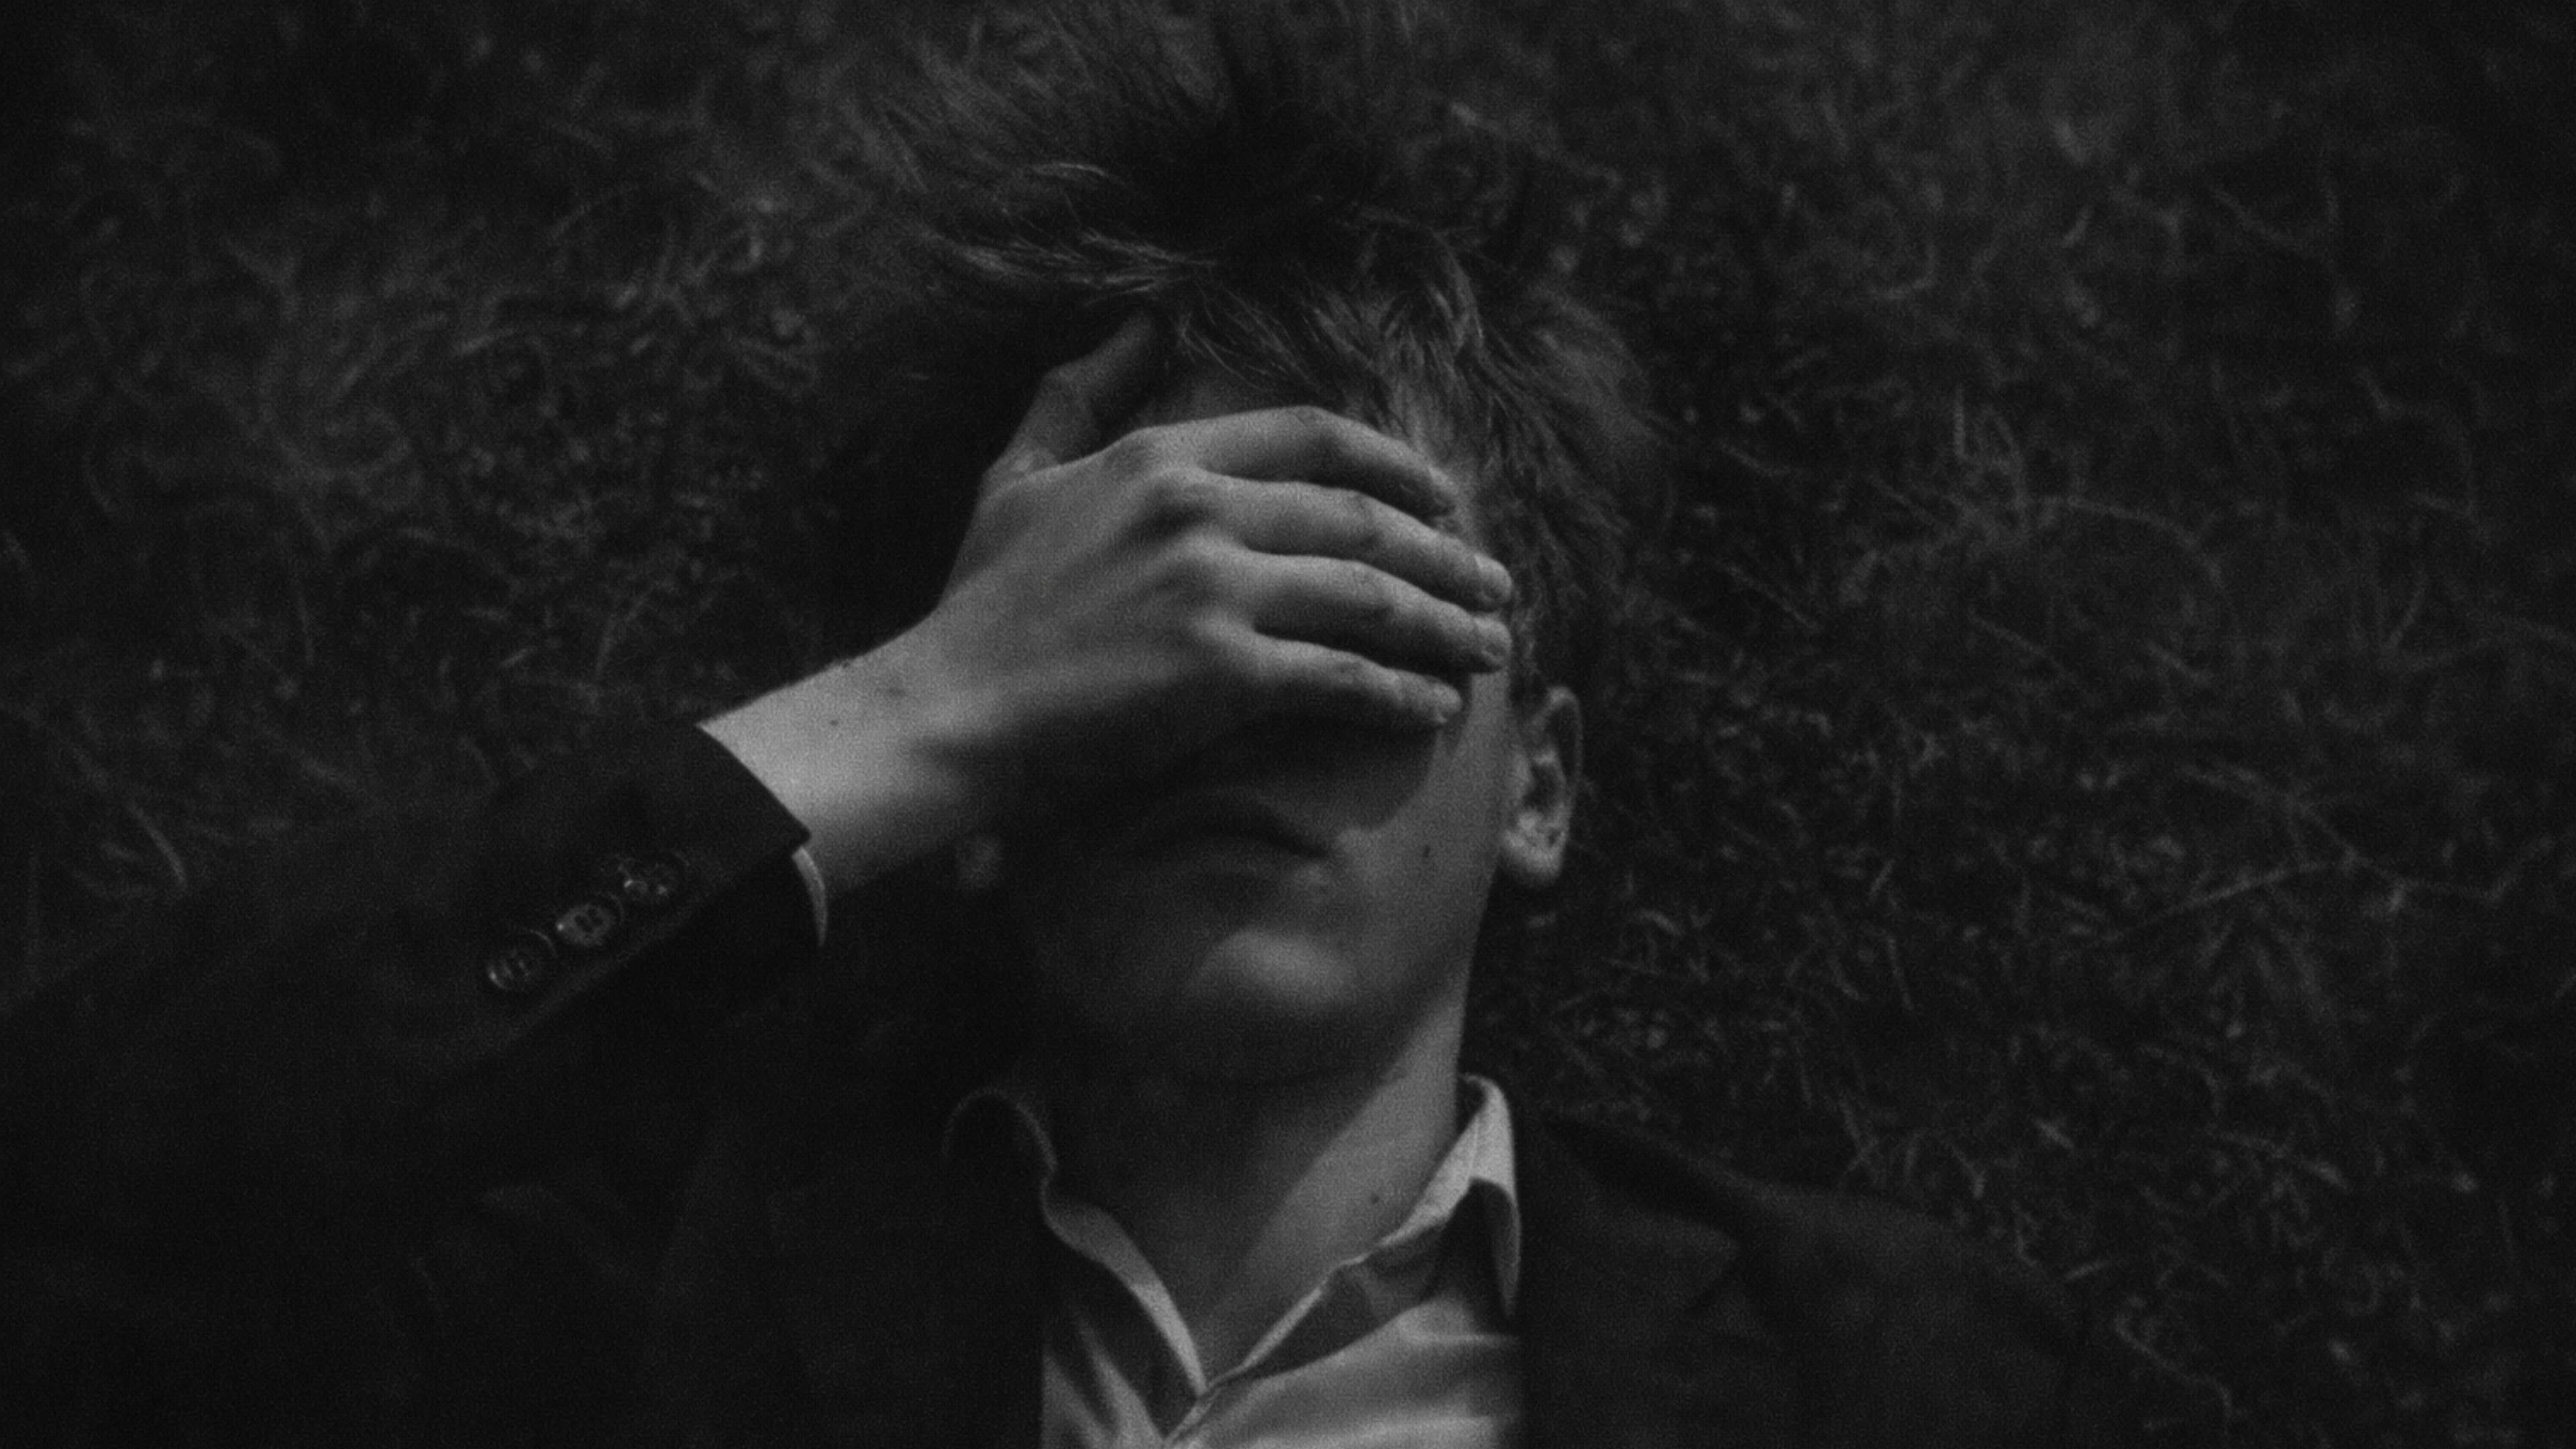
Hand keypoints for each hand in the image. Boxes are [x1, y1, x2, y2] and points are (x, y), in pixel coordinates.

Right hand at [904, 315, 1514, 819]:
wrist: (945, 709)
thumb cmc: (980, 604)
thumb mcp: (1019, 475)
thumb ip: (1078, 394)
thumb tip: (1138, 325)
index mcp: (1162, 457)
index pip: (1314, 436)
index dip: (1396, 464)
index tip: (1447, 498)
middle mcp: (1198, 510)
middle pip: (1363, 518)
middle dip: (1446, 554)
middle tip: (1498, 585)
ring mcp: (1211, 589)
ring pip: (1371, 595)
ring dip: (1445, 622)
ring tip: (1491, 647)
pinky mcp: (1219, 674)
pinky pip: (1342, 676)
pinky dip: (1402, 692)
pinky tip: (1437, 709)